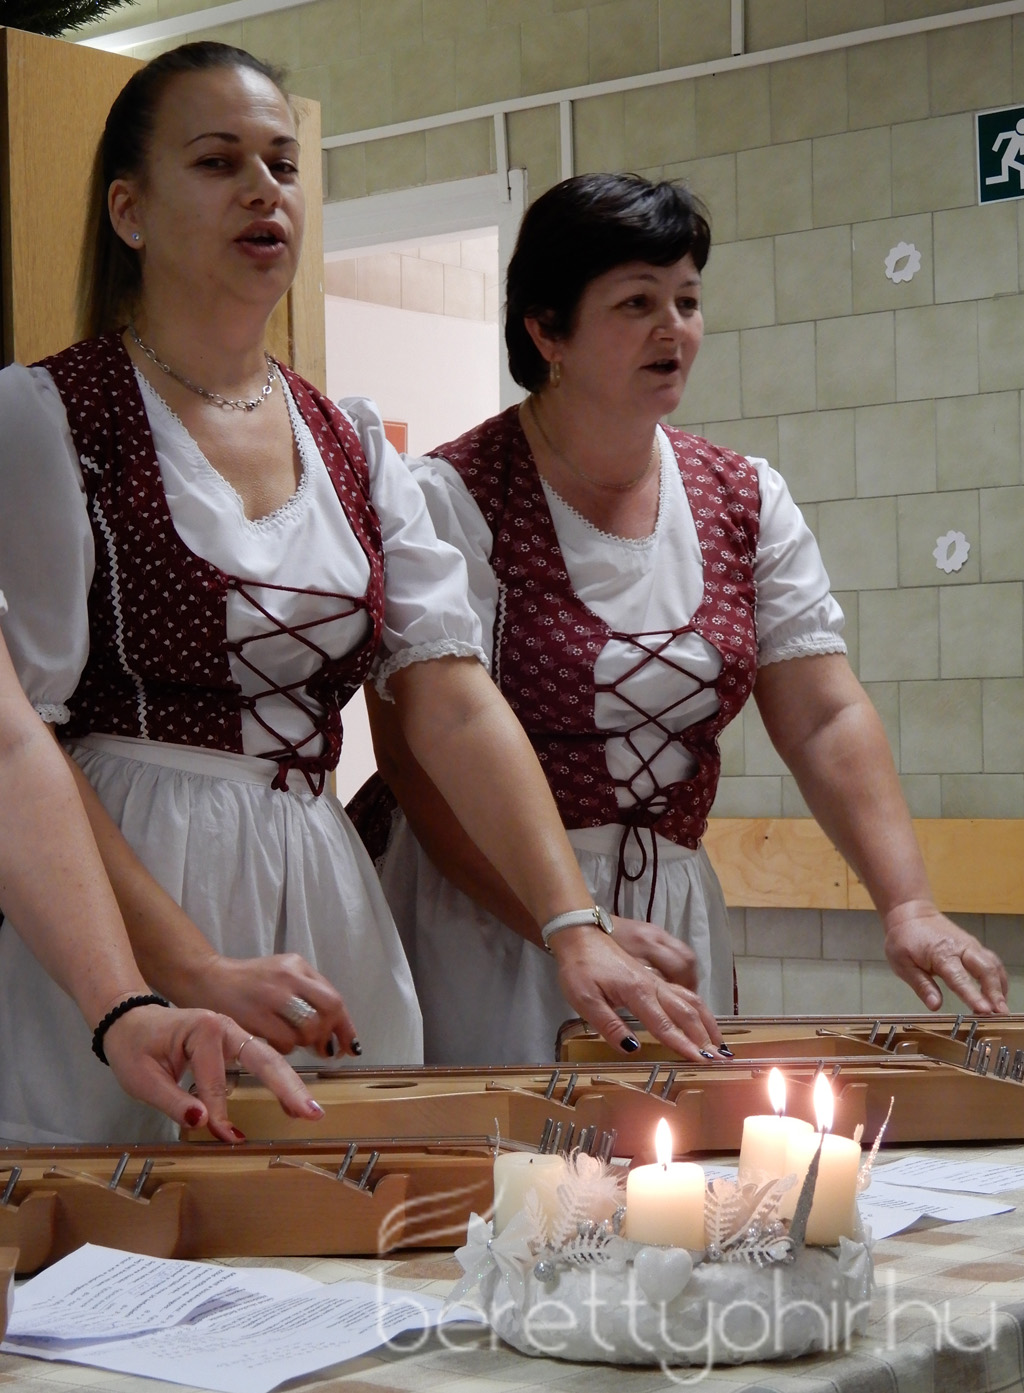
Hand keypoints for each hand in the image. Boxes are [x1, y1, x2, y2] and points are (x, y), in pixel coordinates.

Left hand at [102, 1005, 324, 1141]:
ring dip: (290, 1085)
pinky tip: (292, 1101)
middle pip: (263, 1059)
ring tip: (309, 1111)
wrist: (129, 1022)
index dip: (219, 1113)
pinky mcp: (235, 1043)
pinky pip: (260, 1061)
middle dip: (288, 1087)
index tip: (223, 1138)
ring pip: (269, 1059)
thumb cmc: (133, 1048)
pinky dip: (279, 1080)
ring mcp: (234, 1033)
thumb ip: (174, 1102)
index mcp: (203, 1030)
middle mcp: (226, 1027)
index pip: (216, 1082)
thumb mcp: (142, 1080)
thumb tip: (204, 1123)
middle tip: (311, 1114)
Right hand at [185, 952, 358, 1057]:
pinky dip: (285, 1048)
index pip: (334, 998)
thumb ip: (310, 995)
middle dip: (329, 1035)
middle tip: (322, 1048)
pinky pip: (284, 1043)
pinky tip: (274, 1042)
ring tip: (293, 1041)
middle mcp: (288, 977)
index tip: (352, 1047)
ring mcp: (271, 997)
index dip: (346, 1027)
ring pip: (308, 1030)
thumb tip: (339, 1033)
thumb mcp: (282, 976)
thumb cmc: (250, 983)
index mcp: (297, 966)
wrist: (207, 980)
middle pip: (328, 1012)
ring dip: (306, 1043)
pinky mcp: (254, 1017)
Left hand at [549, 925, 721, 1060]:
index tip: (701, 1062)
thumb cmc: (579, 969)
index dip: (684, 1045)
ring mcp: (655, 979)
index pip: (665, 1025)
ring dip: (707, 1022)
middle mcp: (653, 985)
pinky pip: (684, 992)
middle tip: (721, 1060)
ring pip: (691, 1000)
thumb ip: (609, 1025)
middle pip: (686, 1012)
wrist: (579, 936)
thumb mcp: (585, 1000)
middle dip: (705, 1037)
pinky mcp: (653, 976)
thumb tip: (632, 1048)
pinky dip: (699, 1008)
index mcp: (637, 992)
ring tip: (719, 1043)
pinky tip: (702, 1019)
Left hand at [884, 902, 1008, 1014]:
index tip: (984, 1010)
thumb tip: (935, 1006)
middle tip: (1000, 1014)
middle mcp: (961, 948)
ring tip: (1002, 1009)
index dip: (973, 995)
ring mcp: (971, 945)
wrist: (911, 914)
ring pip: (993, 965)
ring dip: (1000, 987)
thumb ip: (921, 986)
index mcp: (941, 953)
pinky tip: (998, 994)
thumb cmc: (903, 939)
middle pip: (986, 970)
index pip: (960, 978)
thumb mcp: (903, 964)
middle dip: (995, 993)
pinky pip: (992, 962)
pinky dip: (999, 978)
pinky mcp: (975, 946)